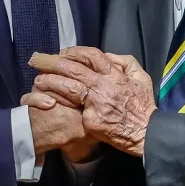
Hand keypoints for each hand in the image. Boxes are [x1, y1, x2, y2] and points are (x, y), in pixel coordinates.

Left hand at [30, 47, 155, 156]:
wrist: (146, 133)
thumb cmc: (144, 106)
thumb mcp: (142, 78)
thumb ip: (126, 63)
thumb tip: (108, 56)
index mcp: (115, 75)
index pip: (92, 56)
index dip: (75, 52)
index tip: (63, 52)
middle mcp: (104, 87)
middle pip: (74, 69)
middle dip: (54, 62)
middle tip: (38, 60)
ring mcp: (96, 104)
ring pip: (68, 88)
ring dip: (50, 81)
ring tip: (37, 79)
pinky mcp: (91, 121)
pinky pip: (72, 110)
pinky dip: (58, 104)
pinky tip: (45, 102)